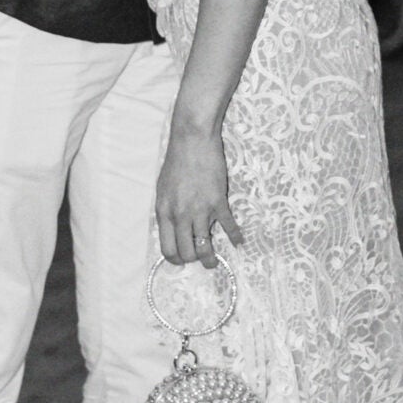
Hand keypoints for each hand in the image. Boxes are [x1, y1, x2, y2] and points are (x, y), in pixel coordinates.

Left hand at [156, 123, 242, 268]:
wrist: (192, 141)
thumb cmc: (177, 161)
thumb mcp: (163, 189)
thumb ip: (168, 210)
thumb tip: (174, 228)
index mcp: (164, 212)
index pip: (167, 248)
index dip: (176, 259)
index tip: (183, 260)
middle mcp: (181, 215)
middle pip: (187, 252)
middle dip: (194, 261)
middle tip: (201, 261)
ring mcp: (200, 210)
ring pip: (205, 246)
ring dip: (211, 259)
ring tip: (214, 262)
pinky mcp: (218, 202)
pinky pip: (228, 226)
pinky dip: (234, 237)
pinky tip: (238, 242)